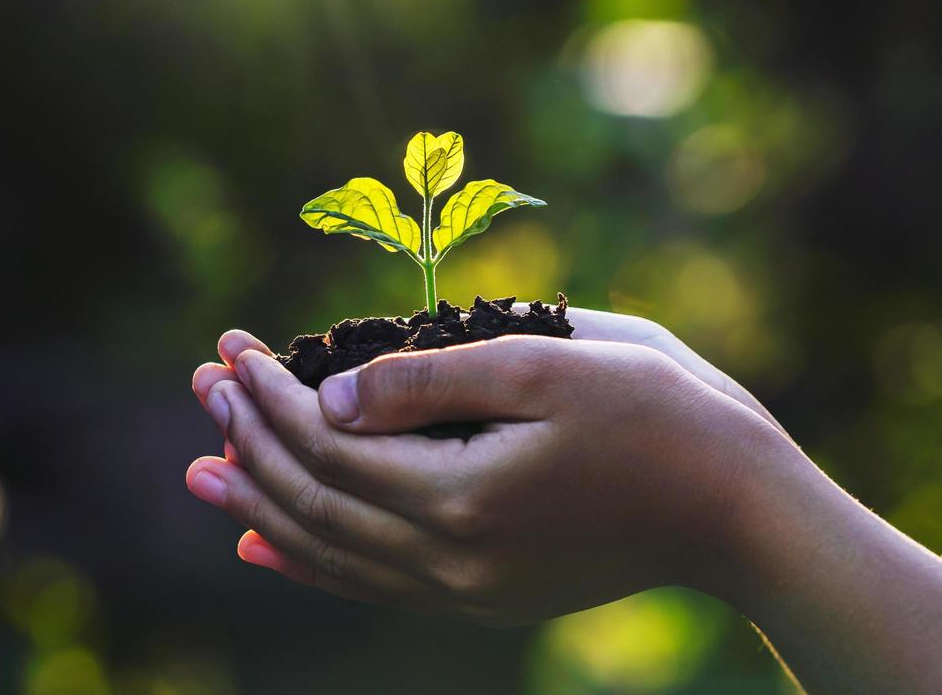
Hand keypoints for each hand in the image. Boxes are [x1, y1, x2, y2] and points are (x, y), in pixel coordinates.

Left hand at [185, 310, 786, 623]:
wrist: (739, 509)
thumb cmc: (657, 414)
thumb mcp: (548, 365)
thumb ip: (431, 380)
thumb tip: (331, 394)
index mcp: (463, 496)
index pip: (326, 444)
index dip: (269, 393)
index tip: (232, 346)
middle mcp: (451, 561)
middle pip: (313, 499)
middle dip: (249, 438)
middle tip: (202, 384)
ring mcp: (465, 589)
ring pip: (329, 550)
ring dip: (260, 501)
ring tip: (203, 468)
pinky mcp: (483, 594)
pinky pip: (368, 582)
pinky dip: (307, 560)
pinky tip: (262, 543)